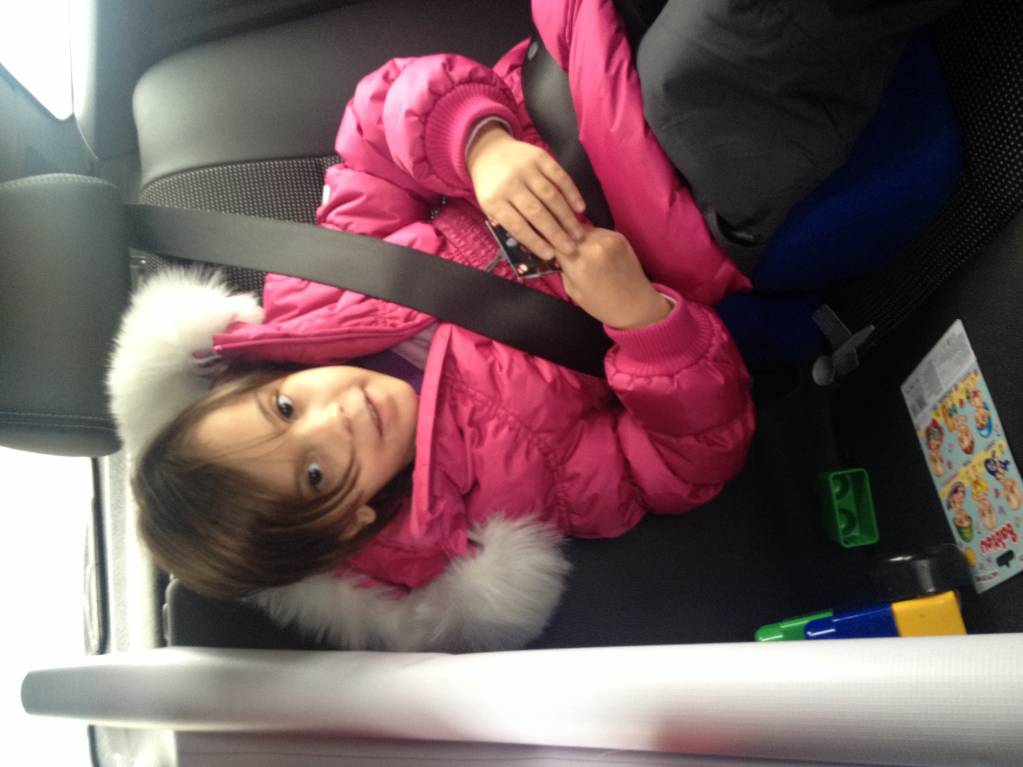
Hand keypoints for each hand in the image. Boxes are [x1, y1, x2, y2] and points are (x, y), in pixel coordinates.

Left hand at [466, 122, 585, 259]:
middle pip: (536, 212)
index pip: (516, 225)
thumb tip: (537, 245)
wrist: (488, 150)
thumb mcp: (490, 206)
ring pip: (551, 195)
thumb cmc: (492, 186)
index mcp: (493, 200)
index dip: (534, 241)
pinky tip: (580, 208)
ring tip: (578, 233)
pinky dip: (572, 193)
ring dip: (567, 217)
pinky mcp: (540, 156)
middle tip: (570, 249)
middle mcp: (509, 183)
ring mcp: (526, 168)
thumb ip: (508, 223)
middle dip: (555, 233)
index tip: (550, 255)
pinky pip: (560, 176)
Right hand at [557, 227, 671, 328]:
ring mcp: (607, 238)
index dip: (548, 243)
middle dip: (562, 238)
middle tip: (562, 248)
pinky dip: (592, 237)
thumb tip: (555, 252)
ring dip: (576, 236)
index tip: (547, 248)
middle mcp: (593, 246)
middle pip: (567, 230)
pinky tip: (594, 250)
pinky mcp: (618, 235)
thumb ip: (563, 269)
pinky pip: (597, 230)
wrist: (636, 304)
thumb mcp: (573, 291)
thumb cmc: (601, 304)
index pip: (553, 241)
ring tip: (579, 250)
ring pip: (582, 228)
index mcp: (578, 263)